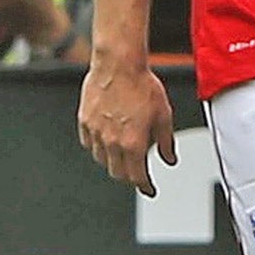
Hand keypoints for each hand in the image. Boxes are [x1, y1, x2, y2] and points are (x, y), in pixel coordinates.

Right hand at [78, 54, 175, 196]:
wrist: (118, 64)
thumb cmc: (141, 85)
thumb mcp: (164, 115)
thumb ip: (166, 141)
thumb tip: (169, 158)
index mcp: (133, 143)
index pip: (137, 176)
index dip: (145, 186)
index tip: (149, 189)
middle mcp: (111, 141)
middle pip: (118, 173)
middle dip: (130, 177)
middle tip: (138, 173)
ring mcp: (95, 132)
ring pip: (102, 160)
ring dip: (114, 162)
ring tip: (124, 154)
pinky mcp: (84, 121)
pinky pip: (89, 144)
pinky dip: (98, 148)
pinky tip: (107, 140)